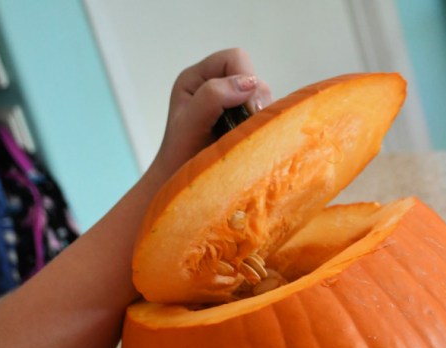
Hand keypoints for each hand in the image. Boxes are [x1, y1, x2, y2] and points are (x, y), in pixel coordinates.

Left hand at [150, 48, 272, 183]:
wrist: (183, 190)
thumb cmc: (179, 159)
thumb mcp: (189, 124)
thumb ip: (212, 97)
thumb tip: (247, 83)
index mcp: (197, 79)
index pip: (233, 59)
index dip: (246, 78)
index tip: (248, 110)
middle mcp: (216, 86)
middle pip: (252, 75)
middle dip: (257, 99)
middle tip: (250, 126)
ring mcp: (232, 105)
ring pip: (262, 96)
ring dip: (262, 114)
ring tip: (249, 136)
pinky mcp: (245, 122)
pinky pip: (266, 114)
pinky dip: (265, 125)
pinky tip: (255, 140)